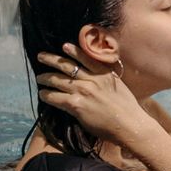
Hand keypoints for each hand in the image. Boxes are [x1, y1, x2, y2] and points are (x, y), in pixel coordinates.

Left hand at [35, 44, 156, 144]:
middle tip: (41, 56)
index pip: (85, 56)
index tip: (63, 46)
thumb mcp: (119, 86)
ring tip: (39, 78)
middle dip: (51, 60)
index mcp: (104, 72)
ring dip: (45, 78)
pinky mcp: (77, 104)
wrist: (130, 124)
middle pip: (66, 65)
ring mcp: (83, 90)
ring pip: (58, 80)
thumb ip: (107, 79)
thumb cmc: (127, 109)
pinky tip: (42, 94)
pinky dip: (47, 95)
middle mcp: (92, 78)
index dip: (72, 50)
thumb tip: (96, 77)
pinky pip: (56, 97)